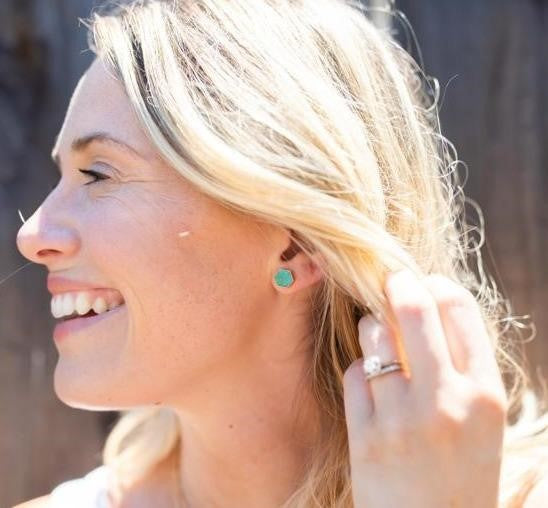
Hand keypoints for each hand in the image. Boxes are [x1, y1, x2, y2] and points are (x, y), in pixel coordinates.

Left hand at [343, 270, 507, 507]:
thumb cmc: (462, 475)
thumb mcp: (482, 422)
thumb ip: (462, 368)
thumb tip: (431, 306)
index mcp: (485, 394)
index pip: (459, 309)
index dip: (437, 285)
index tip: (425, 282)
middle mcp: (446, 401)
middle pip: (414, 309)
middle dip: (398, 284)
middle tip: (390, 280)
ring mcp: (402, 419)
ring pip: (375, 337)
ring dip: (373, 326)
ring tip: (376, 331)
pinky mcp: (365, 436)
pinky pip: (354, 374)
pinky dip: (359, 369)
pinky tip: (369, 382)